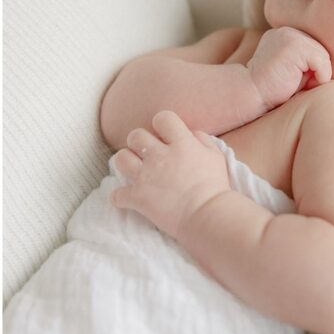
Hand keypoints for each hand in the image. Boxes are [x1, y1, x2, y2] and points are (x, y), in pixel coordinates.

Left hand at [113, 111, 229, 239]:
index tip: (164, 135)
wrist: (207, 215)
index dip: (161, 124)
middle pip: (135, 135)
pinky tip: (129, 198)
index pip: (162, 118)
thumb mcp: (216, 156)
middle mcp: (160, 155)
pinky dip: (121, 197)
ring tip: (135, 170)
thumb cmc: (215, 186)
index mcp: (181, 143)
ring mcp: (146, 175)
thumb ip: (202, 140)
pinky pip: (117, 194)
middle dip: (139, 142)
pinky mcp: (137, 197)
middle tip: (147, 153)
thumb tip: (191, 133)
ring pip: (121, 158)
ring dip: (126, 163)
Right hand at [246, 26, 331, 110]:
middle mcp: (286, 31)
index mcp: (284, 35)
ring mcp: (290, 35)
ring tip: (296, 84)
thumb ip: (307, 62)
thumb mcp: (291, 71)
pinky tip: (300, 84)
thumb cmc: (271, 90)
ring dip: (317, 75)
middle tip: (296, 85)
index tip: (296, 82)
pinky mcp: (294, 45)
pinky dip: (320, 76)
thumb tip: (333, 65)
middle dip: (316, 71)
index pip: (314, 48)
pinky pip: (322, 61)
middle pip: (321, 50)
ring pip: (323, 55)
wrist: (248, 94)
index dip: (313, 69)